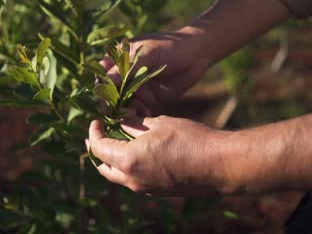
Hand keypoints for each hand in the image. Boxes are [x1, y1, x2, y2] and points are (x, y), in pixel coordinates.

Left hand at [86, 115, 230, 195]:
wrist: (218, 164)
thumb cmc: (189, 139)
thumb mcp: (158, 124)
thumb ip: (134, 125)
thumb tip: (121, 122)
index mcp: (129, 160)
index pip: (98, 148)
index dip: (94, 132)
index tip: (97, 121)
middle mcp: (133, 179)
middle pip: (103, 167)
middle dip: (96, 150)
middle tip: (97, 135)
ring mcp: (145, 188)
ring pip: (118, 176)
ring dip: (112, 160)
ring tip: (115, 142)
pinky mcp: (157, 191)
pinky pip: (134, 179)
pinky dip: (127, 166)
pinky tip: (135, 152)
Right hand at [101, 28, 209, 115]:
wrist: (197, 54)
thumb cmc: (170, 46)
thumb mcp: (148, 53)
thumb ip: (128, 68)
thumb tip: (106, 80)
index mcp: (120, 59)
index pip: (104, 75)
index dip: (103, 87)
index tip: (106, 97)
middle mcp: (125, 75)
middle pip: (111, 93)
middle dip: (113, 103)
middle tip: (118, 112)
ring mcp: (136, 88)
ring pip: (123, 104)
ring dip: (125, 111)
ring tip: (133, 114)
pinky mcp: (148, 99)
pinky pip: (138, 110)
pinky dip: (139, 115)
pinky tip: (144, 116)